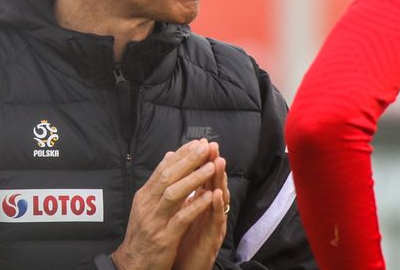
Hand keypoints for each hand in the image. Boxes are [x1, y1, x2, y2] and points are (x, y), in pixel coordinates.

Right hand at [111, 139, 219, 269]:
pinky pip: (181, 218)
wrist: (132, 265)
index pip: (163, 168)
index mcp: (144, 196)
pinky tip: (209, 197)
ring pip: (174, 193)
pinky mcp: (164, 237)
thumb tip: (169, 156)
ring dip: (194, 179)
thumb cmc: (143, 235)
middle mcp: (147, 205)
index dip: (181, 154)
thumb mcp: (146, 206)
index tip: (197, 143)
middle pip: (168, 176)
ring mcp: (155, 221)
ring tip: (211, 167)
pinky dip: (195, 205)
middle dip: (188, 160)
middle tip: (205, 147)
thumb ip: (159, 183)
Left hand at [174, 143, 228, 269]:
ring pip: (219, 200)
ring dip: (219, 180)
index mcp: (200, 206)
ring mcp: (212, 226)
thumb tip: (181, 175)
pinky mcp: (212, 240)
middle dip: (213, 164)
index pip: (202, 179)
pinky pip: (215, 221)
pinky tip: (216, 194)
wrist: (181, 269)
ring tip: (219, 163)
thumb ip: (185, 196)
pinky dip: (217, 207)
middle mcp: (209, 214)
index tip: (200, 143)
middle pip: (213, 184)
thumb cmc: (181, 243)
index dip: (201, 162)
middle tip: (213, 146)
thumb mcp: (181, 215)